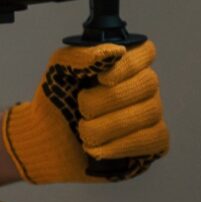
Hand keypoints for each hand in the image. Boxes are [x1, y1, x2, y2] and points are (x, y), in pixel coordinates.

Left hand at [1, 40, 168, 183]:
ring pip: (149, 113)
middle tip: (82, 110)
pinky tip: (97, 150)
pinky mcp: (153, 142)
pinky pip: (154, 139)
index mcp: (122, 63)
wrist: (46, 144)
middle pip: (147, 83)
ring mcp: (151, 113)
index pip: (145, 51)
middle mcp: (142, 86)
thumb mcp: (58, 73)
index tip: (101, 78)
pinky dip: (121, 146)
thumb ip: (80, 56)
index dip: (128, 65)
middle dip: (108, 100)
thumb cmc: (56, 103)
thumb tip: (116, 51)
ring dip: (109, 126)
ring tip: (83, 132)